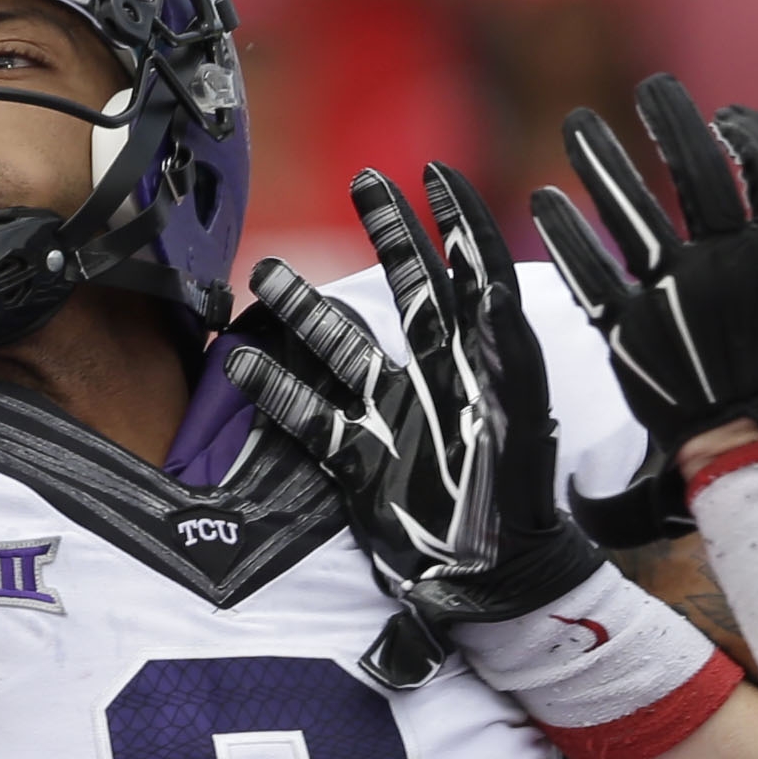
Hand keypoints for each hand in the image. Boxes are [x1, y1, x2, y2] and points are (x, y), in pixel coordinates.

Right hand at [232, 164, 598, 688]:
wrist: (493, 586)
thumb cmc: (515, 505)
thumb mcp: (514, 418)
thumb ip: (498, 348)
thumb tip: (484, 277)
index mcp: (483, 364)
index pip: (469, 273)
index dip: (453, 221)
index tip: (430, 171)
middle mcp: (440, 383)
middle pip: (409, 291)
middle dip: (388, 237)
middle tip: (365, 182)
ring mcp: (397, 421)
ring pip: (345, 349)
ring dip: (306, 311)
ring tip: (265, 275)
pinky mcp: (362, 466)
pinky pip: (313, 419)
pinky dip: (277, 392)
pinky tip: (242, 364)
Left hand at [532, 76, 757, 508]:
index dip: (748, 130)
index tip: (724, 118)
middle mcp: (731, 262)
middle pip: (697, 166)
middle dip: (670, 116)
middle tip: (650, 87)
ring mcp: (677, 297)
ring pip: (631, 210)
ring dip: (600, 159)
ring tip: (578, 123)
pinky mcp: (632, 334)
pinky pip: (589, 274)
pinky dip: (564, 235)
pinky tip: (544, 201)